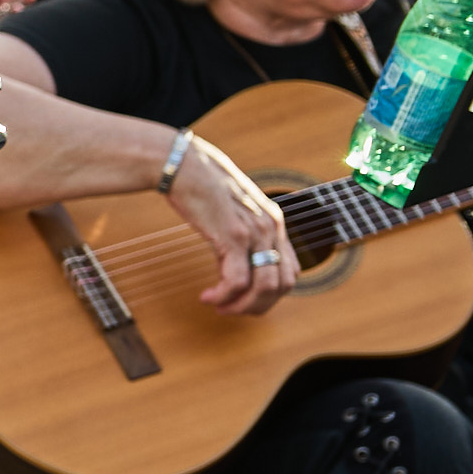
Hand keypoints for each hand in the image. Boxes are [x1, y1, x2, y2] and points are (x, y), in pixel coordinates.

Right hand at [164, 140, 297, 315]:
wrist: (182, 163)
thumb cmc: (199, 183)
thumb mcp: (230, 210)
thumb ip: (239, 234)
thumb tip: (230, 262)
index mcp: (273, 222)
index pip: (290, 272)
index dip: (270, 294)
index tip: (243, 298)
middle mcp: (271, 228)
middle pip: (282, 285)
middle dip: (258, 306)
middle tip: (231, 310)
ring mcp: (255, 232)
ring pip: (264, 288)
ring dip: (241, 306)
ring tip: (219, 307)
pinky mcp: (233, 235)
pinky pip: (237, 281)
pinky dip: (223, 296)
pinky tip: (208, 297)